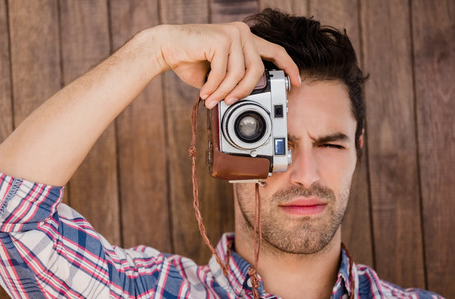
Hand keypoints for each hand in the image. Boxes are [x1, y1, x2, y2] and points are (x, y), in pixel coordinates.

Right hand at [154, 22, 299, 107]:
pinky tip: (203, 91)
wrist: (165, 48)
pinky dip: (212, 87)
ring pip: (238, 74)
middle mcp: (242, 33)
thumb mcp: (217, 74)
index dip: (288, 67)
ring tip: (211, 100)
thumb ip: (233, 81)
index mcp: (244, 39)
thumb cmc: (189, 60)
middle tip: (228, 103)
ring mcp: (233, 34)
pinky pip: (223, 73)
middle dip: (243, 92)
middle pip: (257, 70)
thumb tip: (243, 99)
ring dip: (224, 92)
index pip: (274, 51)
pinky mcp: (220, 39)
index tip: (297, 82)